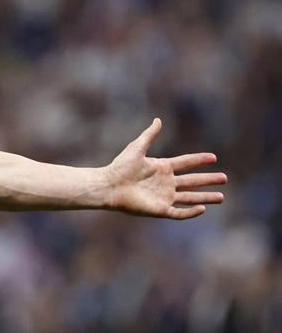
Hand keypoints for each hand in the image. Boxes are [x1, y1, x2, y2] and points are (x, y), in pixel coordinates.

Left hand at [105, 118, 225, 218]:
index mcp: (161, 167)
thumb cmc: (120, 167)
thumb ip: (149, 135)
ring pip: (190, 198)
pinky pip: (179, 212)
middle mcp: (165, 182)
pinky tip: (203, 208)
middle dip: (208, 180)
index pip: (185, 163)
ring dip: (206, 197)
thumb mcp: (137, 148)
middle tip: (224, 178)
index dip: (199, 160)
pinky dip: (191, 212)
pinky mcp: (159, 209)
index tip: (213, 157)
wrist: (109, 185)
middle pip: (192, 181)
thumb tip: (158, 120)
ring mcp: (163, 196)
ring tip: (221, 197)